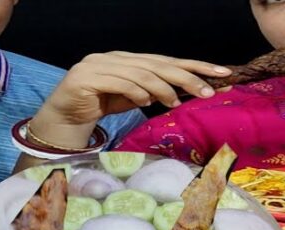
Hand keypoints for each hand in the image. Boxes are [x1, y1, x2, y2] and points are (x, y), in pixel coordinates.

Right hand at [29, 52, 230, 148]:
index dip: (195, 66)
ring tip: (176, 102)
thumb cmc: (98, 106)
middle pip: (158, 64)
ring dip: (163, 88)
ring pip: (141, 73)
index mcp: (128, 59)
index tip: (222, 74)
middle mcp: (115, 57)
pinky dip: (136, 91)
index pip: (166, 60)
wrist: (62, 117)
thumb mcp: (131, 99)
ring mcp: (99, 65)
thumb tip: (184, 93)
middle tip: (208, 91)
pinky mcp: (86, 78)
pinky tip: (146, 101)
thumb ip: (152, 92)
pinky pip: (119, 82)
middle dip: (186, 76)